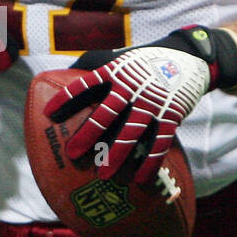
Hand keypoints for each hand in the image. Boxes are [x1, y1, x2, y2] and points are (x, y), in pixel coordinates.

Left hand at [45, 45, 210, 184]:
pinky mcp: (170, 116)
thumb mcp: (119, 58)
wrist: (188, 59)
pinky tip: (139, 179)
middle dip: (88, 134)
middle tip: (73, 154)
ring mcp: (151, 103)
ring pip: (131, 132)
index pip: (85, 84)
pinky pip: (159, 143)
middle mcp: (131, 88)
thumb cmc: (144, 63)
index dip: (66, 98)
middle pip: (106, 113)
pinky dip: (150, 162)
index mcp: (114, 72)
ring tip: (103, 176)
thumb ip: (93, 65)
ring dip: (117, 155)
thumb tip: (63, 74)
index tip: (48, 113)